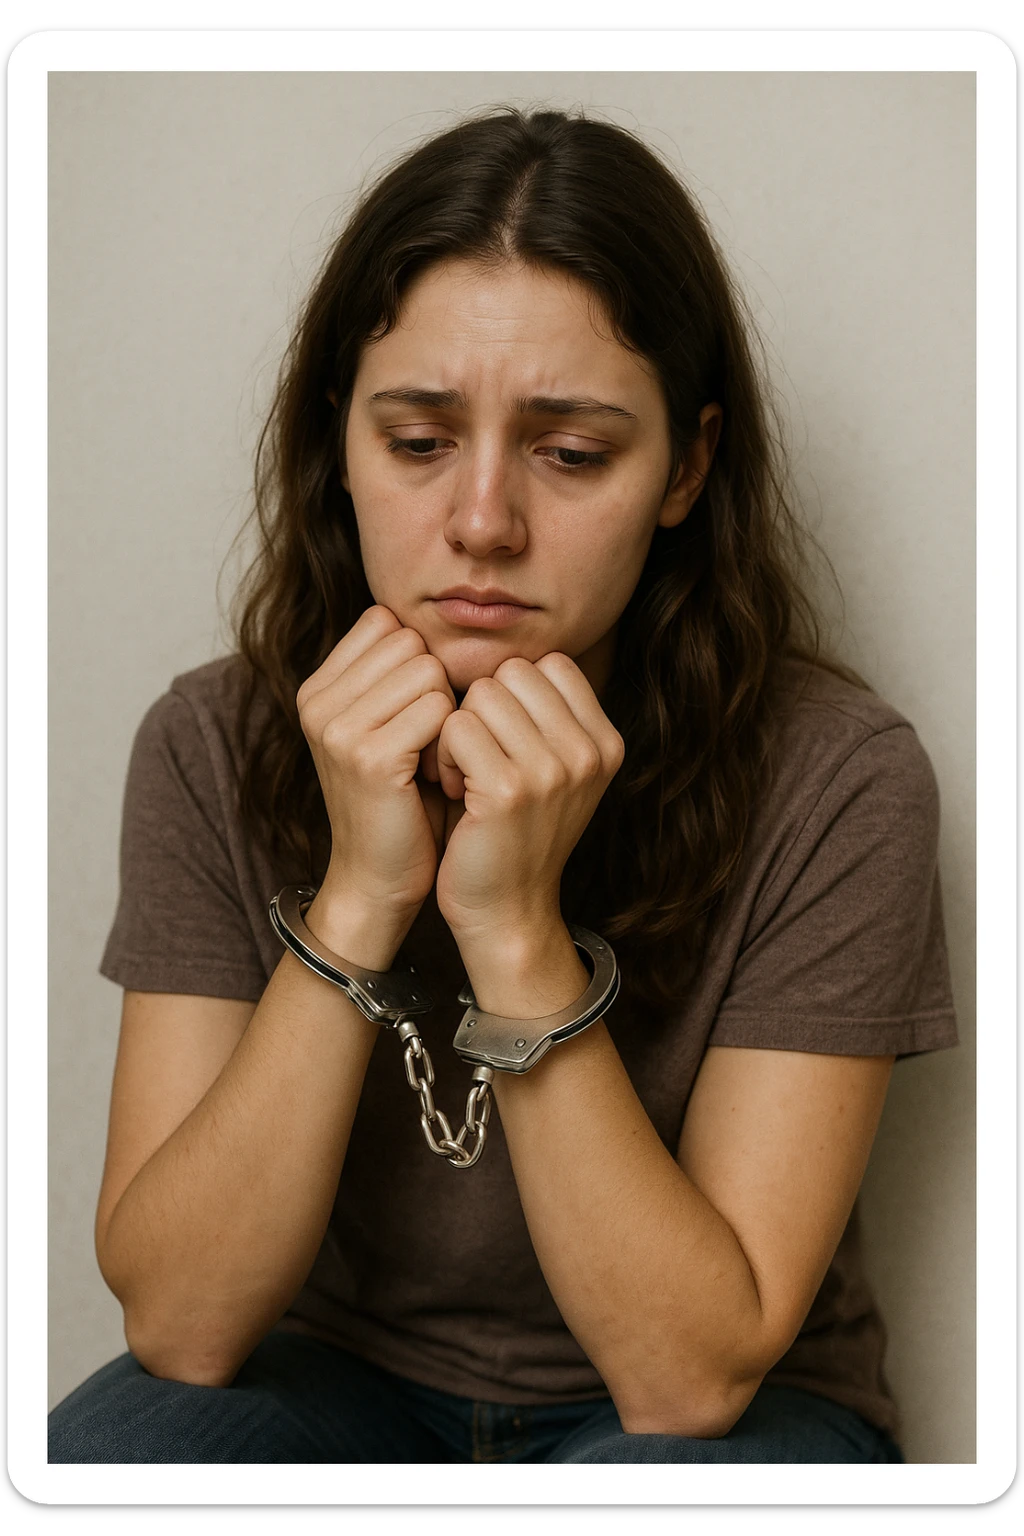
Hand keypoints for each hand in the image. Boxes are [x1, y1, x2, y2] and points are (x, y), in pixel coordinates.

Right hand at [296, 606, 457, 917]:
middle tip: (426, 743)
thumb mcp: (385, 725)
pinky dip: (451, 741)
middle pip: (411, 643)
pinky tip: (435, 776)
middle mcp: (317, 701)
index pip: (386, 623)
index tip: (413, 716)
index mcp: (318, 688)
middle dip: (434, 688)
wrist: (379, 878)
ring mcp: (337, 727)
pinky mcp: (369, 756)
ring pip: (428, 671)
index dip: (417, 663)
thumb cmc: (399, 801)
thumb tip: (434, 612)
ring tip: (429, 760)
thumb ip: (393, 672)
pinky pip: (438, 708)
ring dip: (446, 715)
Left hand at [431, 654, 624, 940]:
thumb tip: (510, 654)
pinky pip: (456, 726)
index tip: (507, 741)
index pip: (549, 664)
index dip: (513, 694)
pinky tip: (457, 791)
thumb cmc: (515, 832)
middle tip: (482, 761)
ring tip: (470, 777)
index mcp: (605, 740)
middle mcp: (589, 751)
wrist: (507, 910)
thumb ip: (548, 714)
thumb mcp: (554, 769)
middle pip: (511, 673)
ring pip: (481, 694)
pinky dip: (445, 755)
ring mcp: (554, 769)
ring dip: (460, 732)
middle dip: (484, 710)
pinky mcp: (509, 789)